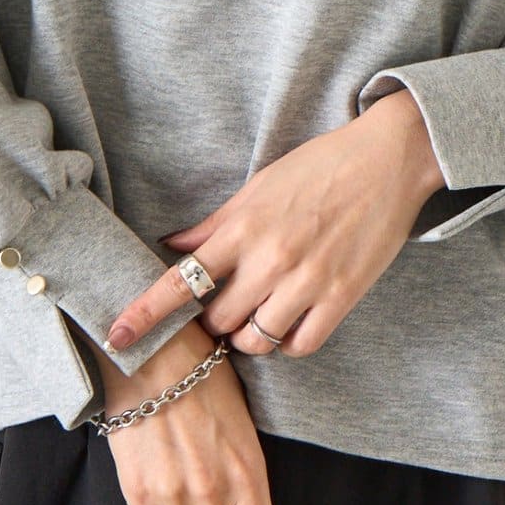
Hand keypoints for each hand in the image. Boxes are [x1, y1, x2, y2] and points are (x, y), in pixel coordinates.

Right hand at [87, 316, 280, 504]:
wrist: (153, 356)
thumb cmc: (200, 377)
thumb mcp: (242, 422)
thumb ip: (244, 470)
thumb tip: (242, 504)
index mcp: (248, 472)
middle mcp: (214, 492)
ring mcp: (174, 495)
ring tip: (181, 497)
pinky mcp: (138, 492)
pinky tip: (159, 497)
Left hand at [106, 88, 443, 358]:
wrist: (387, 159)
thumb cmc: (321, 167)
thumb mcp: (258, 188)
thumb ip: (215, 225)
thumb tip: (172, 246)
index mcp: (243, 227)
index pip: (179, 280)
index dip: (144, 314)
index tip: (117, 336)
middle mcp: (270, 258)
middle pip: (217, 320)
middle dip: (213, 320)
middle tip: (223, 307)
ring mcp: (308, 280)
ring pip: (255, 339)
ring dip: (248, 336)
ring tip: (256, 317)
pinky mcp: (342, 296)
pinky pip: (300, 345)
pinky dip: (287, 343)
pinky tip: (289, 323)